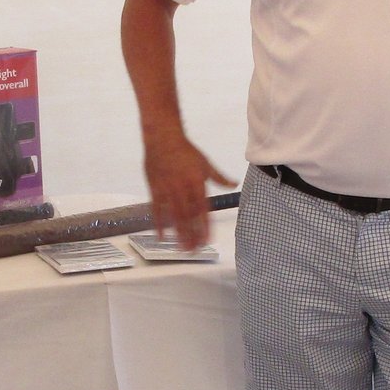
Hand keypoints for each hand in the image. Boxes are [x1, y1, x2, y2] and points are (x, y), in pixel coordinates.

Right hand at [144, 133, 236, 250]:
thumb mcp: (206, 163)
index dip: (205, 227)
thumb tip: (234, 183)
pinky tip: (162, 238)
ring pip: (173, 217)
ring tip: (181, 248)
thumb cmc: (185, 150)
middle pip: (188, 218)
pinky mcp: (155, 190)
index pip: (203, 211)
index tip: (207, 241)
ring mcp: (167, 190)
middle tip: (194, 250)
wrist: (162, 138)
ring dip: (178, 234)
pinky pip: (156, 211)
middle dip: (191, 236)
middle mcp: (182, 189)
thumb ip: (220, 177)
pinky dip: (159, 225)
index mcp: (196, 183)